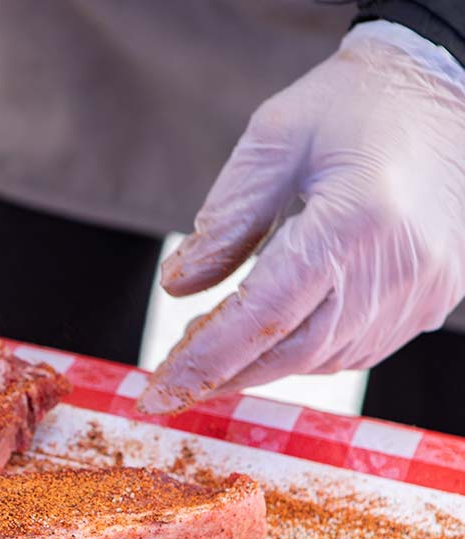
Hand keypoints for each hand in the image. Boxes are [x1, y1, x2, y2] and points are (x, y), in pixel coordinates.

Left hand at [139, 21, 464, 414]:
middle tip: (172, 378)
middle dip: (224, 375)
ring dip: (262, 363)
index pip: (262, 316)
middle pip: (293, 353)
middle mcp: (398, 268)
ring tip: (210, 345)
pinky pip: (358, 347)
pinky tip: (270, 332)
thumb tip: (178, 287)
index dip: (203, 363)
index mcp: (353, 221)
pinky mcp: (434, 298)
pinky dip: (305, 350)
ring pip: (324, 358)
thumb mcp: (273, 139)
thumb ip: (225, 218)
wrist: (445, 89)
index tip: (156, 395)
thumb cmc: (353, 104)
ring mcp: (424, 290)